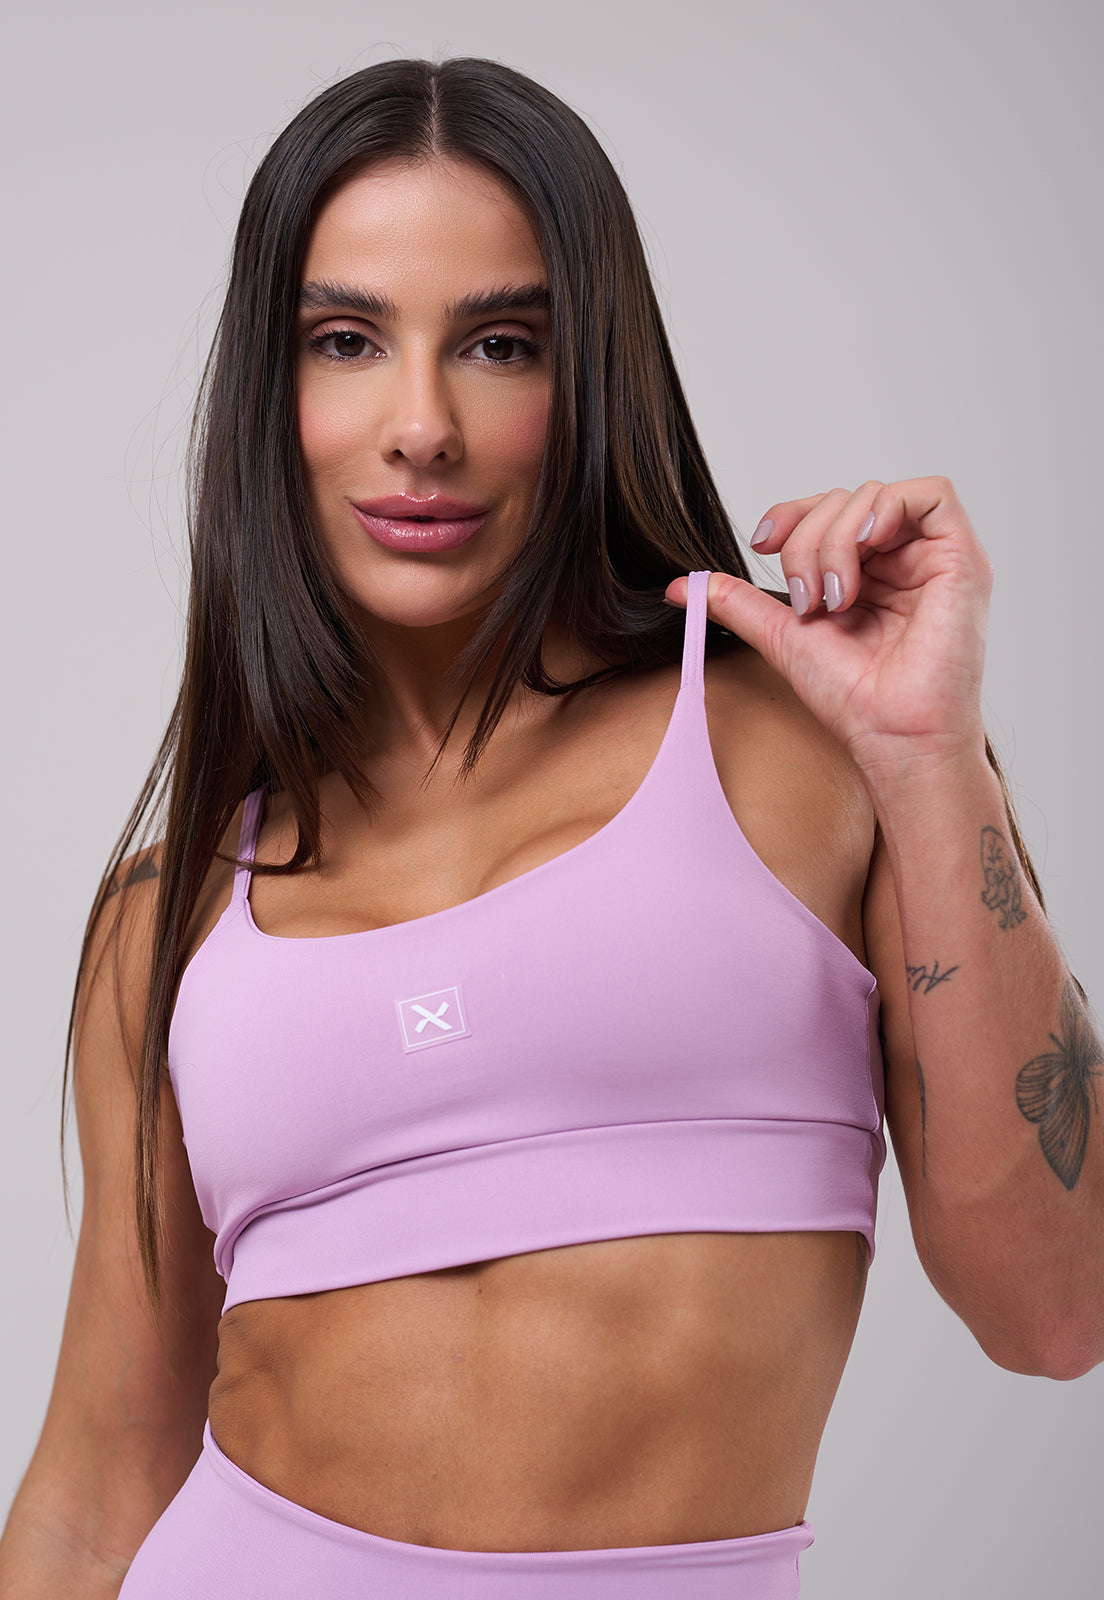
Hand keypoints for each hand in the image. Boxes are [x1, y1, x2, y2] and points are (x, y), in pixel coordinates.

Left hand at [665, 476, 992, 776]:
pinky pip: (933, 495)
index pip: (827, 512)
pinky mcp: (964, 559)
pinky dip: (889, 507)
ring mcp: (934, 559)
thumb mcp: (783, 636)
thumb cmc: (852, 698)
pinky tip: (867, 544)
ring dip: (838, 538)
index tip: (760, 543)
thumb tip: (680, 587)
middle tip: (806, 599)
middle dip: (809, 540)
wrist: (891, 735)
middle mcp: (902, 561)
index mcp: (867, 574)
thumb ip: (740, 602)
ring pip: (876, 497)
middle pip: (846, 500)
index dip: (791, 514)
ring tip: (835, 598)